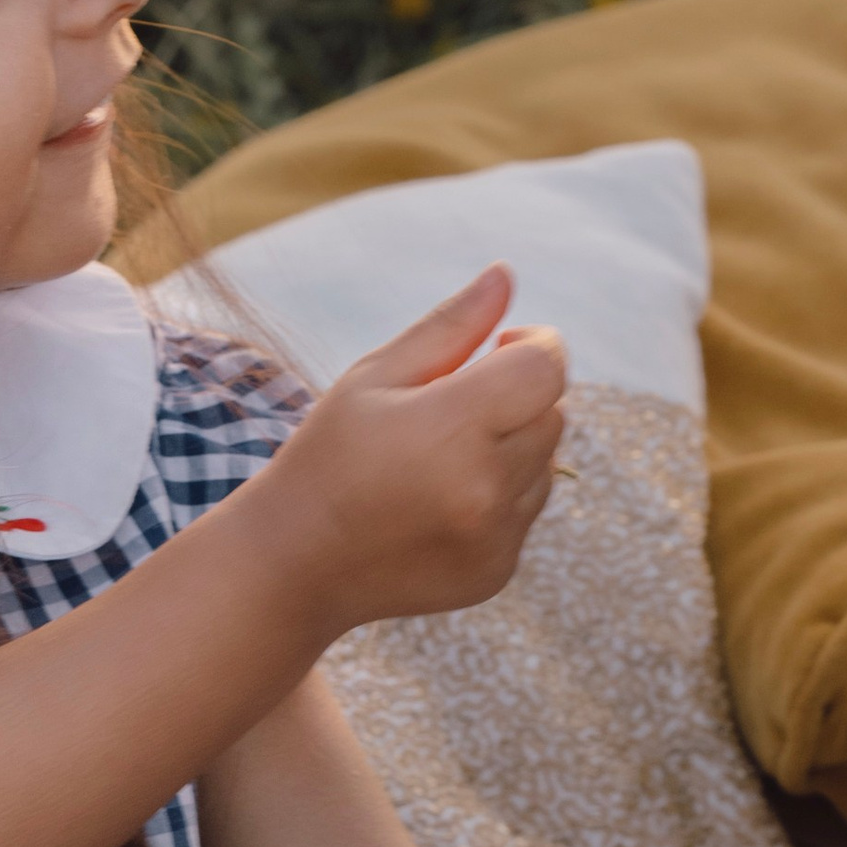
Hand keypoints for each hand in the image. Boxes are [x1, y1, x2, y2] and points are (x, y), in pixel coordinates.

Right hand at [244, 266, 566, 636]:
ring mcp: (495, 539)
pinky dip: (499, 495)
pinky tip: (439, 500)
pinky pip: (526, 511)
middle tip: (452, 403)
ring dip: (512, 446)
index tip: (498, 346)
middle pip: (552, 413)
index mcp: (453, 430)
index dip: (534, 344)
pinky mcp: (497, 572)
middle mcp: (485, 490)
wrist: (294, 564)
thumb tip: (505, 274)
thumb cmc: (327, 455)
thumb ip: (449, 326)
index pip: (546, 368)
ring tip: (439, 457)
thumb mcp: (374, 377)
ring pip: (545, 463)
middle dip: (518, 395)